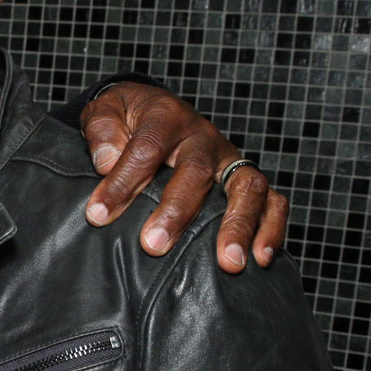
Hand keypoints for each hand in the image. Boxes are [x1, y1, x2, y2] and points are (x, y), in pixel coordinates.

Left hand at [79, 83, 288, 273]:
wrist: (152, 108)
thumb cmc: (126, 118)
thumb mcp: (105, 111)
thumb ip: (102, 130)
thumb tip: (106, 161)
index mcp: (166, 117)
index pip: (146, 148)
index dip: (122, 182)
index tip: (98, 214)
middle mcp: (204, 137)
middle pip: (197, 171)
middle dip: (176, 210)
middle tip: (153, 245)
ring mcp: (230, 159)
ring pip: (246, 186)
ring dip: (238, 225)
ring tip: (228, 263)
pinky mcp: (245, 178)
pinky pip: (272, 200)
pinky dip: (270, 228)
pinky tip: (260, 259)